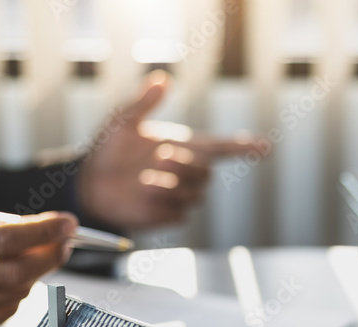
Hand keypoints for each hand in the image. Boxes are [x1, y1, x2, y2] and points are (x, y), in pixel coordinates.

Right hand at [0, 157, 77, 326]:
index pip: (4, 239)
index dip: (42, 231)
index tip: (68, 223)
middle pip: (16, 272)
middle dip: (49, 256)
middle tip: (65, 243)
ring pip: (14, 293)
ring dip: (35, 273)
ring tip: (38, 256)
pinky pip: (5, 313)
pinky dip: (18, 293)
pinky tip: (15, 278)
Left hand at [78, 70, 260, 228]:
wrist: (91, 183)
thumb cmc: (109, 149)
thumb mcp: (123, 122)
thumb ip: (144, 103)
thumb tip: (162, 79)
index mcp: (186, 146)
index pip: (225, 147)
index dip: (246, 147)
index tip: (265, 147)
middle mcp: (188, 171)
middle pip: (206, 172)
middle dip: (186, 165)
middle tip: (160, 158)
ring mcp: (181, 195)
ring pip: (193, 195)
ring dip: (170, 187)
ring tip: (144, 180)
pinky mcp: (170, 215)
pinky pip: (177, 213)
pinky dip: (160, 205)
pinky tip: (141, 197)